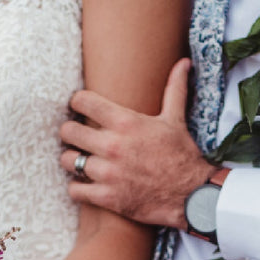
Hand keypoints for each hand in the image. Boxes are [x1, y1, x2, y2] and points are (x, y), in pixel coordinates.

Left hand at [58, 58, 214, 228]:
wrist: (191, 195)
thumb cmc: (181, 155)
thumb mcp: (175, 119)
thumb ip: (174, 89)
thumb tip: (184, 62)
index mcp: (126, 123)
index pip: (82, 101)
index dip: (77, 103)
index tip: (80, 108)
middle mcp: (113, 146)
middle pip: (68, 131)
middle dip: (70, 132)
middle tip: (77, 136)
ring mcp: (108, 173)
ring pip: (68, 161)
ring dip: (72, 160)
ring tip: (81, 160)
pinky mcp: (106, 197)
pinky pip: (74, 189)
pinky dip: (77, 187)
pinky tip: (86, 183)